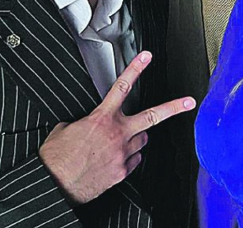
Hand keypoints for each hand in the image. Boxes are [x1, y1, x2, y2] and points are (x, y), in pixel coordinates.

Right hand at [39, 51, 195, 204]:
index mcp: (101, 119)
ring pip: (143, 140)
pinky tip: (114, 160)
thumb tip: (86, 124)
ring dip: (137, 138)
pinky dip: (128, 158)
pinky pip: (134, 161)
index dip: (135, 69)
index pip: (122, 87)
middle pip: (153, 116)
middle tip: (189, 102)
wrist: (53, 186)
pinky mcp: (122, 172)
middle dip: (174, 107)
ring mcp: (122, 154)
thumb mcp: (64, 130)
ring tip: (121, 141)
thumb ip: (82, 122)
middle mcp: (117, 134)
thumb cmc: (55, 159)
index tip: (146, 57)